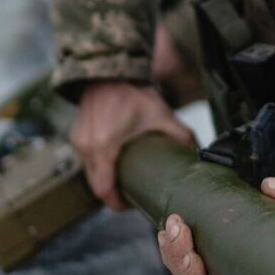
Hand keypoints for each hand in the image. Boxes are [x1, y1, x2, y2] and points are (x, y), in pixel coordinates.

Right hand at [71, 81, 193, 209]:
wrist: (108, 69)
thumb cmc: (131, 91)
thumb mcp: (159, 114)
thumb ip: (180, 134)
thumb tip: (198, 151)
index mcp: (104, 146)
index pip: (104, 189)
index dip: (117, 203)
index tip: (130, 205)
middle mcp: (86, 146)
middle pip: (96, 185)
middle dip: (113, 194)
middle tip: (132, 196)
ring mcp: (78, 141)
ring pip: (90, 173)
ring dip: (105, 180)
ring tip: (125, 180)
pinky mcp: (76, 135)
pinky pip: (86, 160)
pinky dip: (98, 166)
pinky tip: (114, 164)